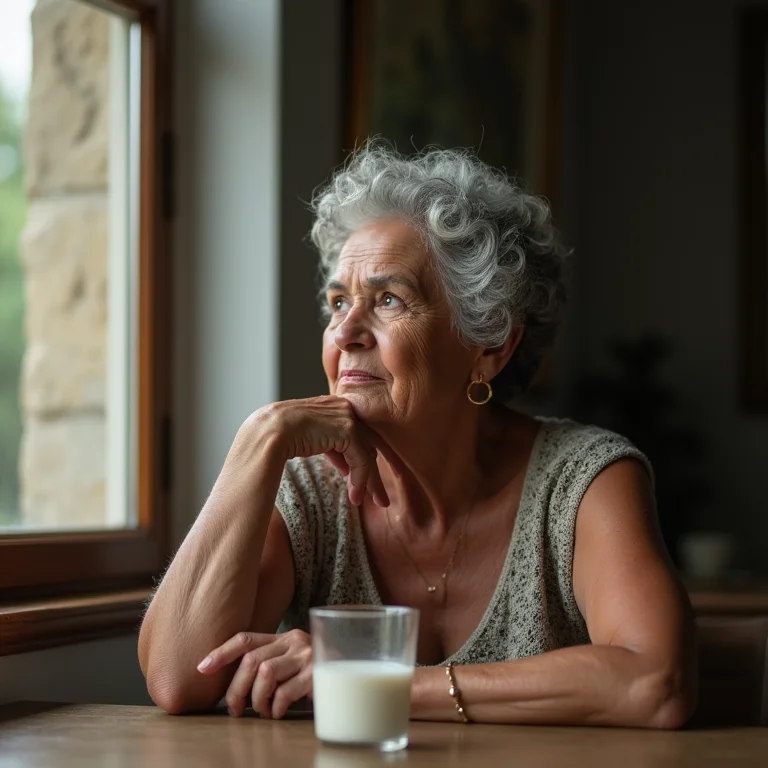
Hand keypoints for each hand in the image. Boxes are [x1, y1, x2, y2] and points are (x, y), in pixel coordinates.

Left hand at [197, 630, 312, 718]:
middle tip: (236, 710)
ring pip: (265, 673)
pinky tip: (279, 713)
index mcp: (283, 638)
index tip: (202, 668)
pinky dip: (276, 707)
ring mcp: (307, 655)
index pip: (246, 639)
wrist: (354, 675)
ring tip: (262, 711)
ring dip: (257, 699)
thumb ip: (268, 665)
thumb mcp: (290, 665)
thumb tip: (234, 688)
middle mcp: (294, 641)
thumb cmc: (316, 676)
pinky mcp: (317, 673)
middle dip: (237, 689)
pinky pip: (285, 691)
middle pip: (251, 660)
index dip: (222, 652)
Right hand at [248, 396, 402, 506]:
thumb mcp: (311, 439)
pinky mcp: (347, 429)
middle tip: (379, 496)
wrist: (269, 431)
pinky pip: (361, 458)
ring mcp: (347, 416)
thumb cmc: (279, 436)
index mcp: (334, 405)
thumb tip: (346, 466)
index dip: (362, 459)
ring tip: (374, 502)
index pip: (357, 434)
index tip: (366, 482)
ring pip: (367, 453)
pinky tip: (355, 496)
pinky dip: (361, 479)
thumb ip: (331, 446)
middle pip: (367, 443)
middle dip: (373, 472)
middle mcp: (344, 407)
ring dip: (370, 481)